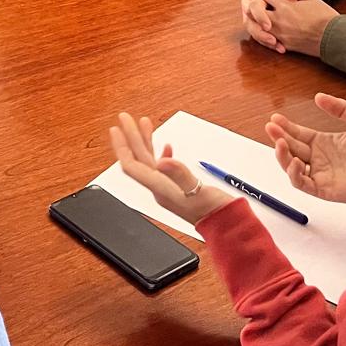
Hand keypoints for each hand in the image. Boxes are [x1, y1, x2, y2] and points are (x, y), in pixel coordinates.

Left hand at [108, 112, 232, 225]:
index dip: (122, 146)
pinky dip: (162, 153)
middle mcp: (161, 189)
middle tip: (125, 117)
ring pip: (150, 161)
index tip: (117, 128)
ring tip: (143, 123)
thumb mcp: (199, 191)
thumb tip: (162, 161)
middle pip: (139, 159)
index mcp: (161, 189)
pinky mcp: (179, 189)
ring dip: (145, 141)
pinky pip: (163, 167)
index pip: (133, 166)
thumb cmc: (216, 213)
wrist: (228, 228)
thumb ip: (180, 175)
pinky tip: (165, 146)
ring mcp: (169, 189)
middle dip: (131, 137)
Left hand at [241, 0, 336, 57]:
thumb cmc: (325, 17)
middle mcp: (279, 21)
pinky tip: (261, 28)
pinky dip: (259, 33)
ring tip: (250, 13)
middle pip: (252, 9)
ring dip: (250, 18)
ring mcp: (279, 34)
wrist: (335, 38)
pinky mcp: (283, 44)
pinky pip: (264, 40)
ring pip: (254, 27)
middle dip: (248, 2)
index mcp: (286, 7)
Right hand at [263, 93, 345, 205]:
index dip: (286, 127)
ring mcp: (321, 175)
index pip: (299, 135)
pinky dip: (294, 174)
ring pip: (291, 167)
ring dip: (282, 156)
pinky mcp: (324, 190)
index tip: (275, 118)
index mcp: (324, 144)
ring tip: (280, 142)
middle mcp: (320, 160)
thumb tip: (318, 96)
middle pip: (291, 149)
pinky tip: (295, 161)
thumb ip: (339, 107)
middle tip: (271, 127)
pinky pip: (302, 184)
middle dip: (278, 138)